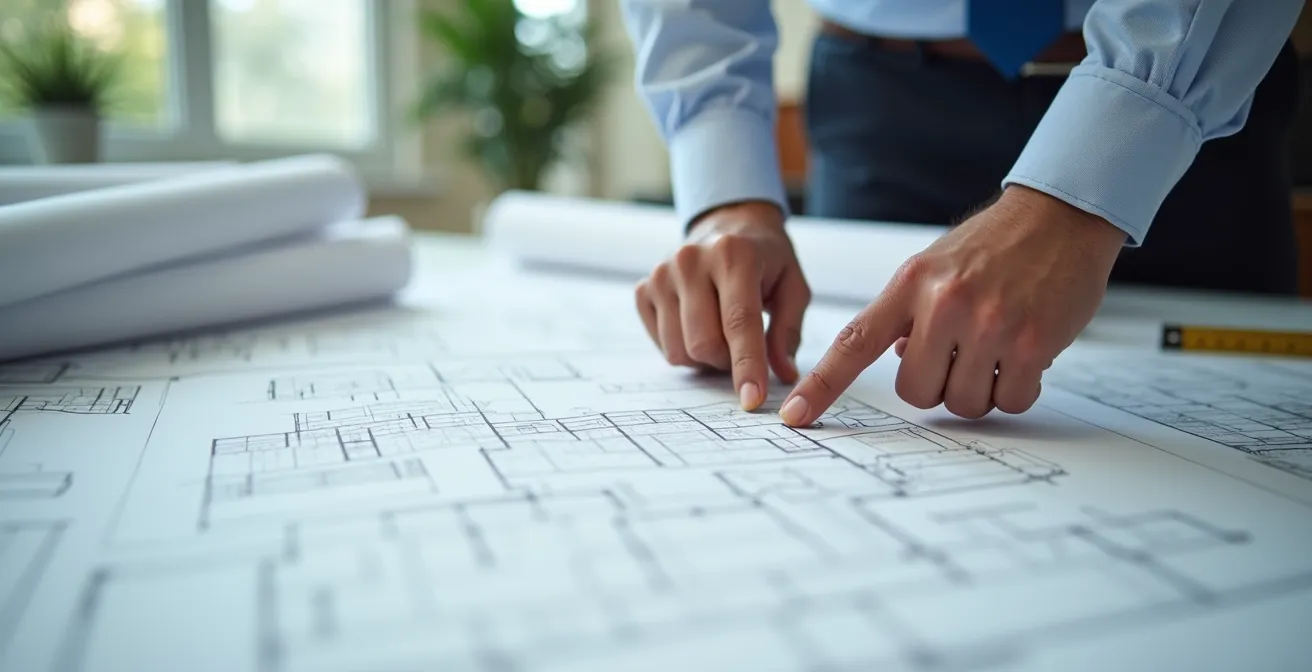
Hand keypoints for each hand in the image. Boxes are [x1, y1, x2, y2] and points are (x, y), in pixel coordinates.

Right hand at [635, 201, 811, 409]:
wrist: (728, 225)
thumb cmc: (766, 261)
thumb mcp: (793, 287)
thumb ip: (789, 331)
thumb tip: (784, 374)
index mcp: (734, 255)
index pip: (739, 323)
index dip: (746, 366)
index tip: (751, 400)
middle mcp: (690, 260)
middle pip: (703, 344)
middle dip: (726, 362)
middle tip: (743, 350)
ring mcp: (661, 274)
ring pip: (679, 351)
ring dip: (705, 359)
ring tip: (722, 334)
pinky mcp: (644, 288)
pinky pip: (662, 345)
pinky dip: (683, 348)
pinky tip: (698, 324)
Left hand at [778, 185, 1125, 424]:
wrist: (1061, 216)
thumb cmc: (994, 246)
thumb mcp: (933, 268)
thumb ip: (907, 314)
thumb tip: (897, 358)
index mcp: (910, 285)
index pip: (853, 342)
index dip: (822, 385)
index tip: (794, 415)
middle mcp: (944, 304)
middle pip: (916, 392)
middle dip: (936, 385)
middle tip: (960, 355)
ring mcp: (989, 325)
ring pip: (963, 403)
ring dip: (979, 389)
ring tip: (996, 349)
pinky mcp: (1033, 344)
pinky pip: (1010, 401)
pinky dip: (1016, 390)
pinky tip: (1025, 356)